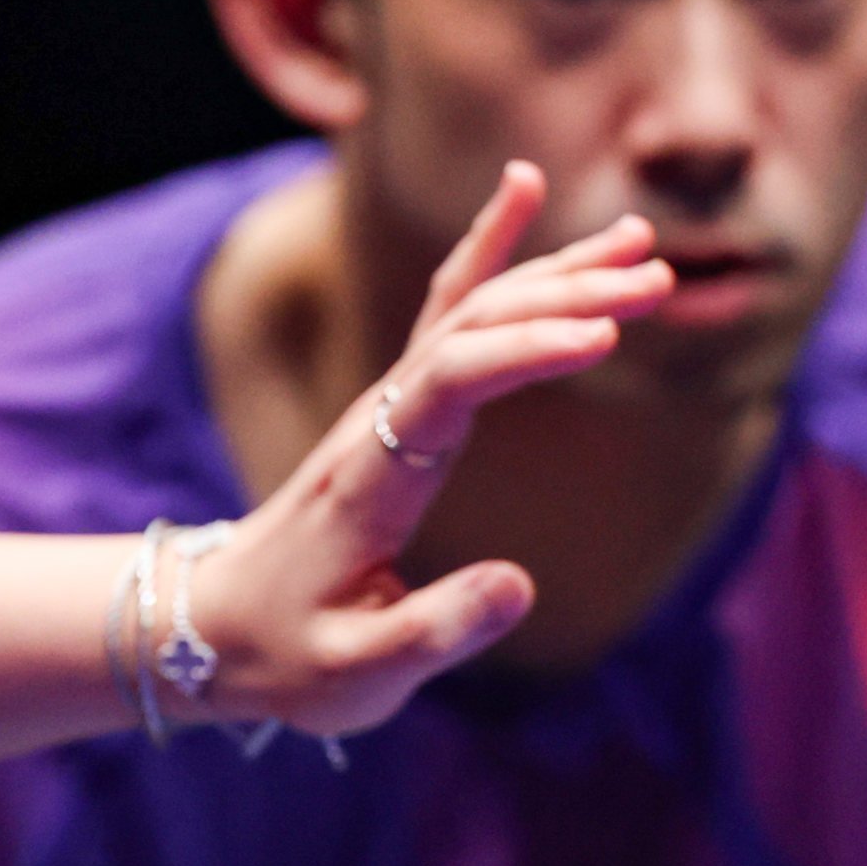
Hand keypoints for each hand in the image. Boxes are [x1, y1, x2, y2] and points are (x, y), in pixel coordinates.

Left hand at [168, 163, 669, 736]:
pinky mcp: (396, 409)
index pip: (449, 386)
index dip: (522, 353)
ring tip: (642, 239)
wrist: (211, 630)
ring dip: (552, 271)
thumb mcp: (355, 673)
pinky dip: (492, 253)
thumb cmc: (286, 657)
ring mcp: (383, 406)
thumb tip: (519, 585)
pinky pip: (446, 314)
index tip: (604, 339)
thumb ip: (433, 631)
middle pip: (467, 327)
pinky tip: (526, 192)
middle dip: (562, 295)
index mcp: (371, 479)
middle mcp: (375, 421)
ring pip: (466, 310)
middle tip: (656, 277)